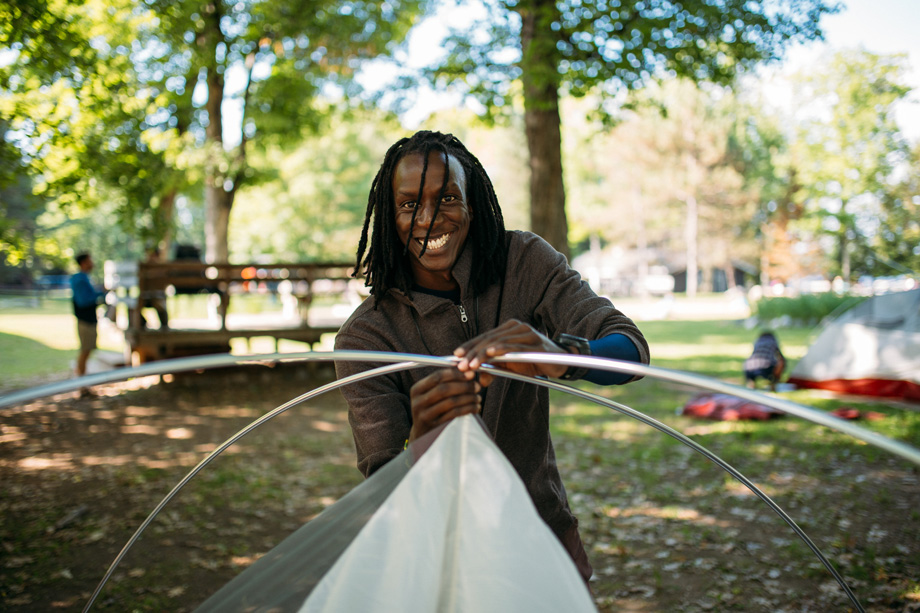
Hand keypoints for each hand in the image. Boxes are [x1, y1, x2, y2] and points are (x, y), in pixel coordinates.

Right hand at [409, 368, 481, 441]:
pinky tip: (475, 407)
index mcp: (417, 390)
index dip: (456, 373)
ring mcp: (425, 416)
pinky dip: (468, 409)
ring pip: (451, 402)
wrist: (423, 434)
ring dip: (468, 398)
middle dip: (464, 386)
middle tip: (477, 386)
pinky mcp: (434, 426)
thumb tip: (466, 369)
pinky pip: (454, 414)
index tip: (470, 373)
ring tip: (478, 397)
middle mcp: (418, 402)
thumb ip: (444, 382)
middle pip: (444, 389)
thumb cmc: (432, 409)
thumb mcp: (431, 394)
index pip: (437, 377)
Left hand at [453, 319, 570, 385]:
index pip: (484, 336)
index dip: (469, 345)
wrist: (561, 361)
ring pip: (499, 342)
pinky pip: (515, 346)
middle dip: (472, 353)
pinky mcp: (535, 343)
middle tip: (460, 365)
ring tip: (471, 365)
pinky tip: (491, 354)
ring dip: (482, 354)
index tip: (456, 356)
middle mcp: (516, 327)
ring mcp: (526, 333)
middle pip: (489, 339)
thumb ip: (496, 368)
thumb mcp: (511, 366)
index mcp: (508, 329)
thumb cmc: (534, 361)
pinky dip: (502, 350)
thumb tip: (479, 379)